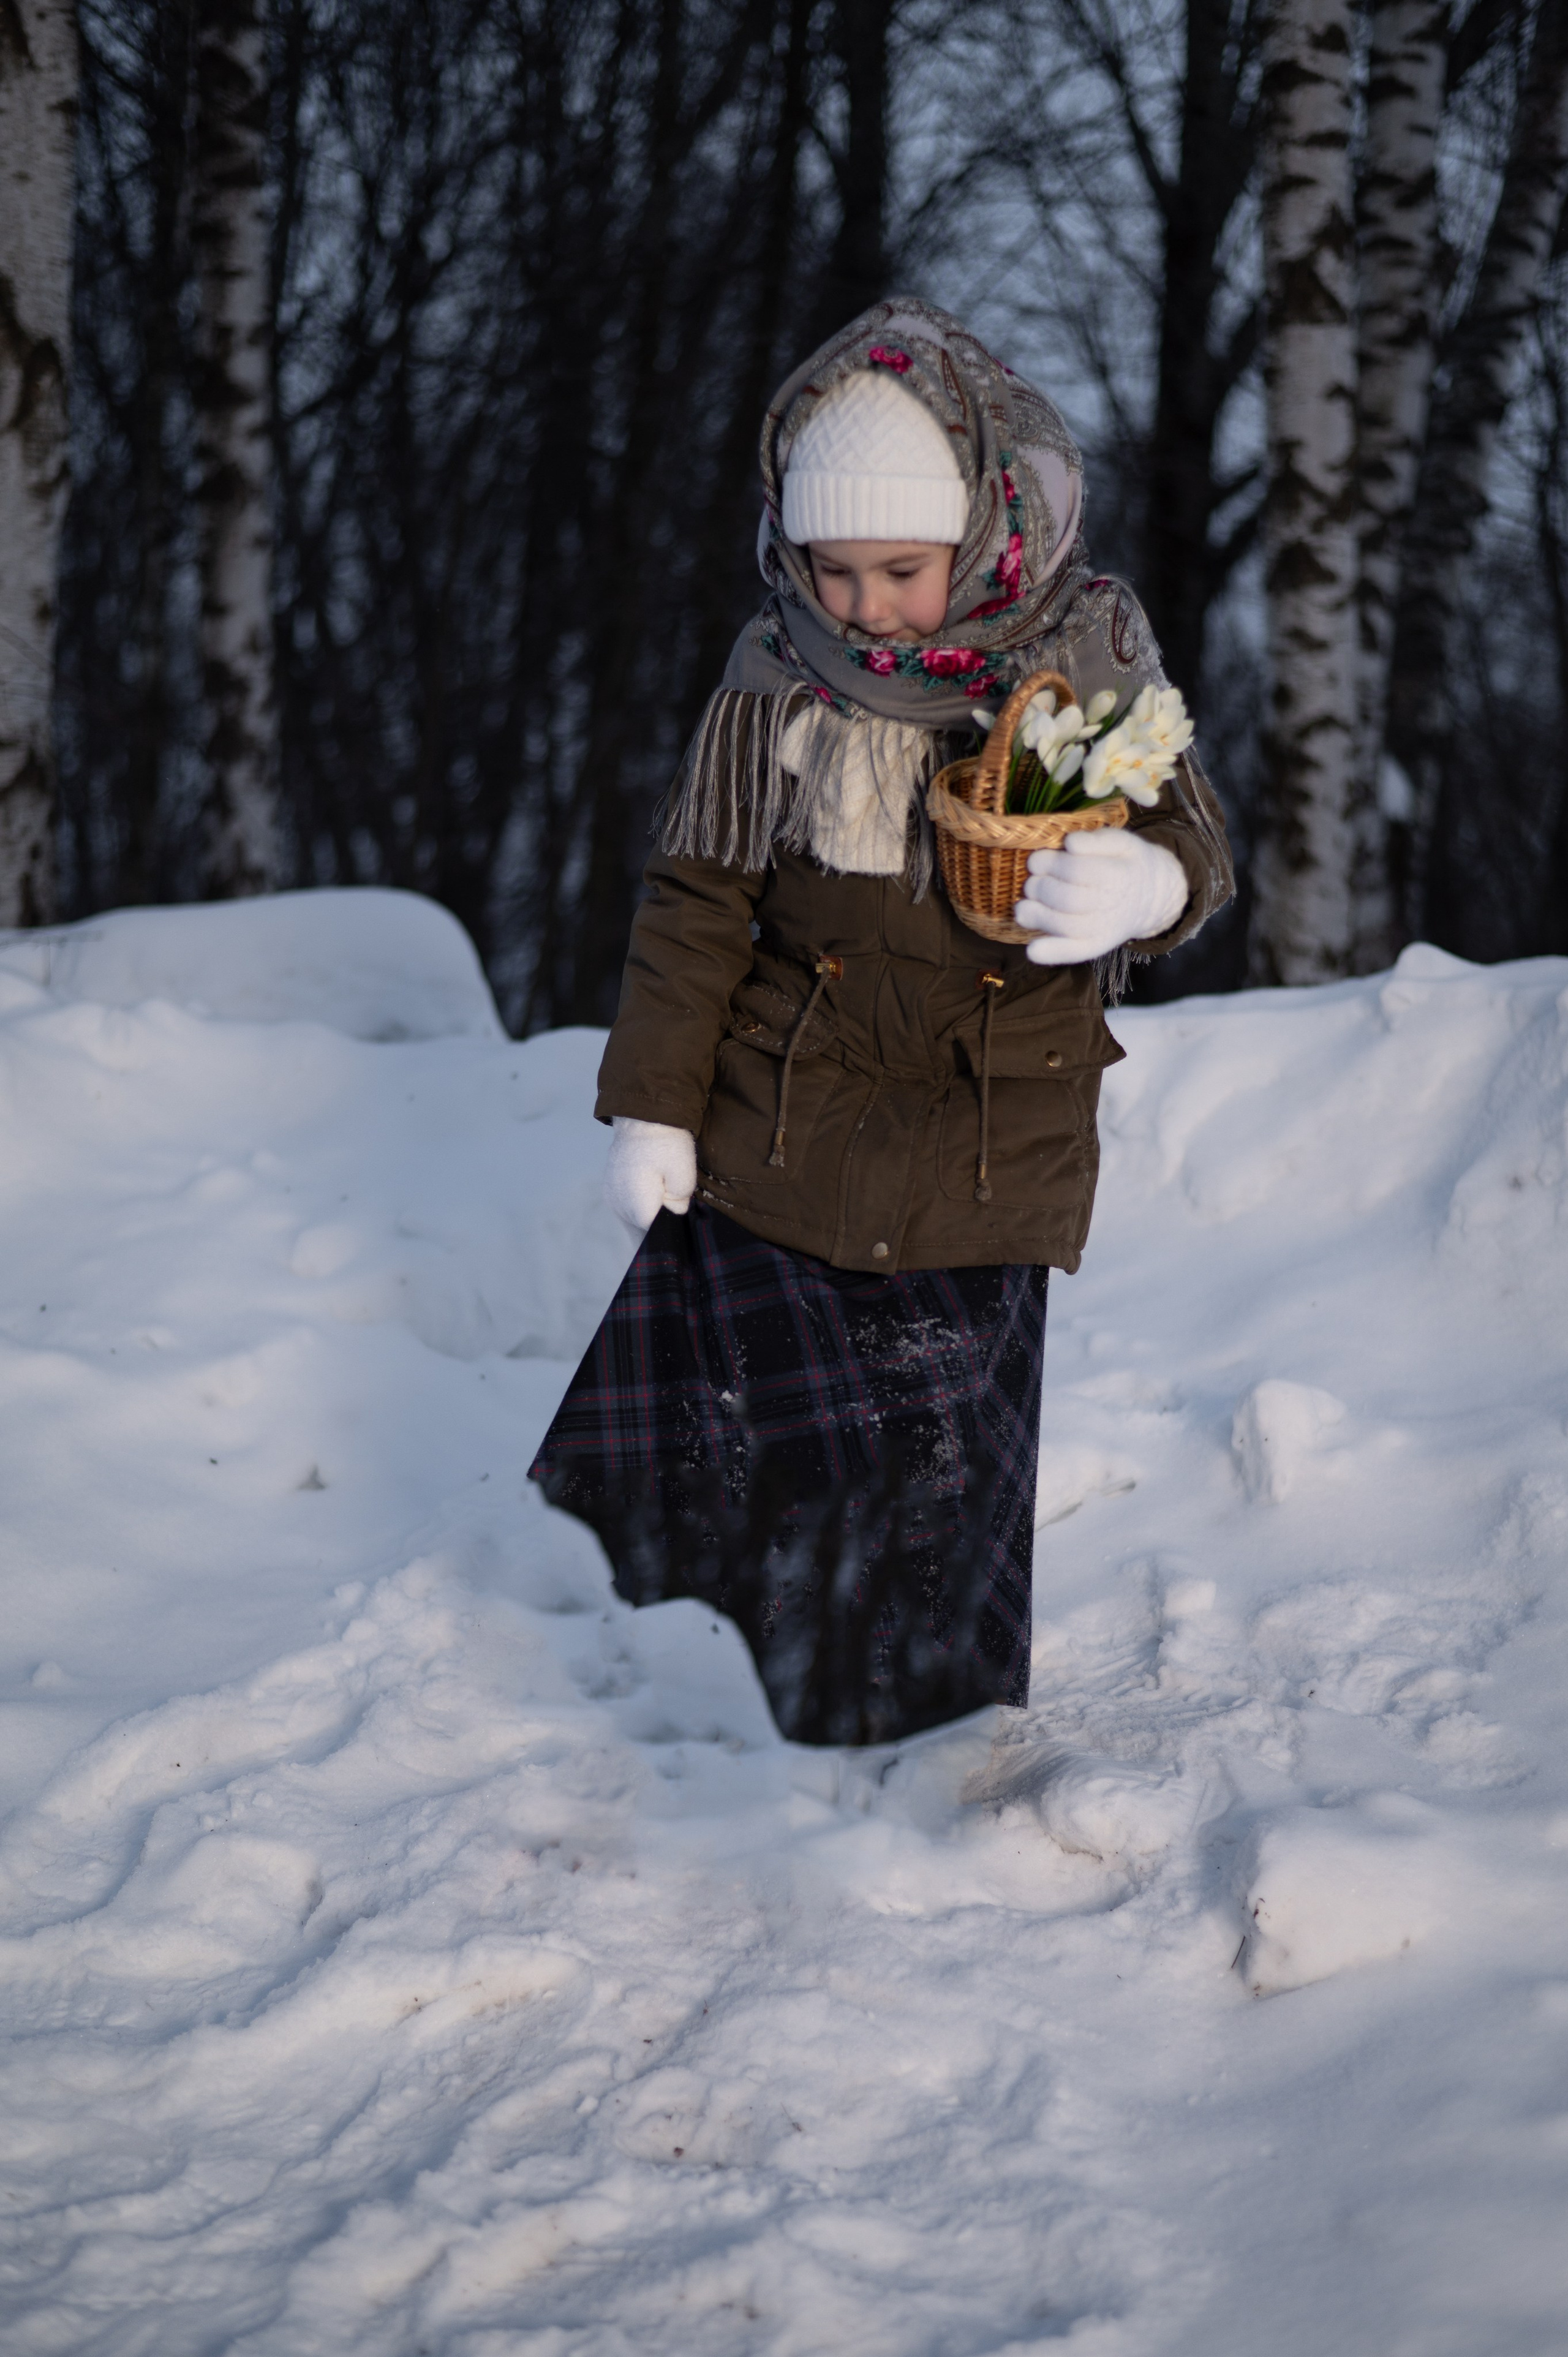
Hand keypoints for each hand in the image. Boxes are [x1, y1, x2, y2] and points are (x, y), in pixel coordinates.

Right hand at [604, 1117, 696, 1229]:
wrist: (642, 1116)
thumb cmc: (665, 1144)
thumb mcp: (684, 1174)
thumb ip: (680, 1204)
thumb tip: (673, 1213)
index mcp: (637, 1208)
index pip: (656, 1236)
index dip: (671, 1229)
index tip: (682, 1218)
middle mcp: (619, 1207)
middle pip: (641, 1233)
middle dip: (659, 1227)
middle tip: (674, 1209)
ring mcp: (611, 1198)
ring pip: (632, 1223)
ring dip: (648, 1218)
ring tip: (663, 1197)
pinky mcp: (609, 1189)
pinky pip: (626, 1209)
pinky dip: (639, 1208)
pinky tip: (651, 1195)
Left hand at [1014, 829, 1187, 964]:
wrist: (1150, 897)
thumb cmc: (1126, 864)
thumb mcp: (1122, 842)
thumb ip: (1096, 840)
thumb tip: (1070, 842)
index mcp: (1119, 875)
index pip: (1076, 870)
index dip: (1050, 865)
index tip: (1035, 860)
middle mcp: (1113, 906)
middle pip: (1067, 899)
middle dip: (1040, 888)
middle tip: (1031, 880)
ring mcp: (1105, 929)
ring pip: (1065, 926)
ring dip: (1036, 916)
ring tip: (1023, 906)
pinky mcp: (1096, 946)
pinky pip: (1075, 952)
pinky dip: (1053, 953)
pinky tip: (1032, 950)